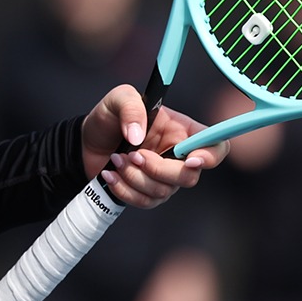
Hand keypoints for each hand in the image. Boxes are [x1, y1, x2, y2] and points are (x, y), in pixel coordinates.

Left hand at [80, 85, 226, 206]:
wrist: (86, 142)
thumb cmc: (108, 117)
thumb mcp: (118, 99)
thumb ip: (130, 107)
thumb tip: (138, 136)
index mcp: (182, 130)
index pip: (215, 145)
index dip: (211, 155)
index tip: (191, 159)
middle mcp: (178, 156)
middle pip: (190, 176)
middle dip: (159, 169)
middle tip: (134, 154)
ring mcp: (163, 178)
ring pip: (164, 191)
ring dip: (135, 177)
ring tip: (116, 159)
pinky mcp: (147, 193)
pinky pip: (145, 202)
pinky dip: (124, 189)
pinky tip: (110, 174)